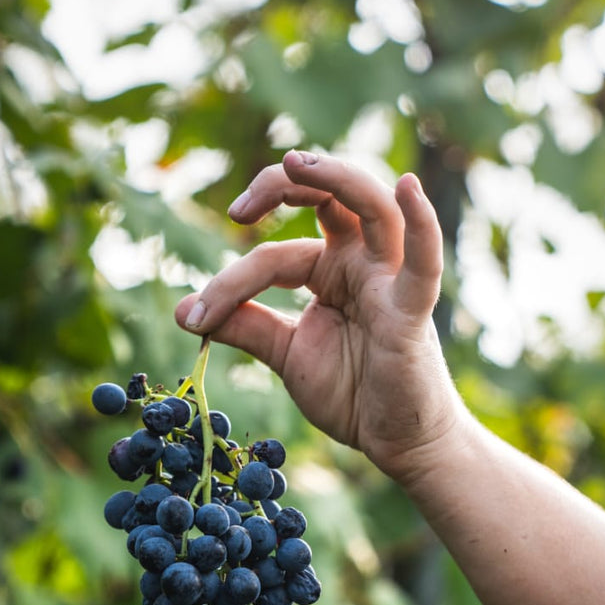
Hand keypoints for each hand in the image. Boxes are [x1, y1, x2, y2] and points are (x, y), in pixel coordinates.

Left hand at [174, 150, 462, 483]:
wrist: (396, 443)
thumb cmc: (353, 393)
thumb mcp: (286, 354)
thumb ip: (244, 327)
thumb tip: (181, 312)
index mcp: (330, 270)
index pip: (275, 256)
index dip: (230, 281)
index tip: (194, 316)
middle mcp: (361, 263)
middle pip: (329, 197)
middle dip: (282, 186)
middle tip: (239, 209)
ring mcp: (389, 281)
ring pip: (373, 208)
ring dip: (337, 177)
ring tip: (295, 162)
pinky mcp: (412, 311)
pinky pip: (422, 263)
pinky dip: (421, 224)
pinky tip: (407, 187)